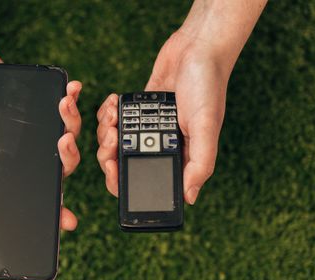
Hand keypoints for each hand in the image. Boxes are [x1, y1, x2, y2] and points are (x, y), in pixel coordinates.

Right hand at [0, 36, 81, 230]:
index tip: (67, 220)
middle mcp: (17, 149)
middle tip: (64, 141)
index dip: (48, 206)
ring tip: (63, 105)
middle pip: (54, 166)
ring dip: (71, 123)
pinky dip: (70, 100)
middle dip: (68, 158)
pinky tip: (72, 90)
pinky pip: (61, 108)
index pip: (25, 190)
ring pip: (63, 137)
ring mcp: (30, 127)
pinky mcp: (36, 103)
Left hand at [97, 31, 229, 203]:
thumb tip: (190, 197)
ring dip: (106, 130)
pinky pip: (111, 119)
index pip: (145, 181)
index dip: (123, 181)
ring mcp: (145, 128)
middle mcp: (160, 145)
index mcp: (177, 156)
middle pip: (121, 163)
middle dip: (109, 153)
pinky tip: (114, 103)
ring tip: (114, 115)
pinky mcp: (136, 111)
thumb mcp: (207, 127)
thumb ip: (200, 163)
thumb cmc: (208, 87)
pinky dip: (107, 113)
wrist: (197, 48)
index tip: (112, 167)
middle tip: (112, 135)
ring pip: (112, 142)